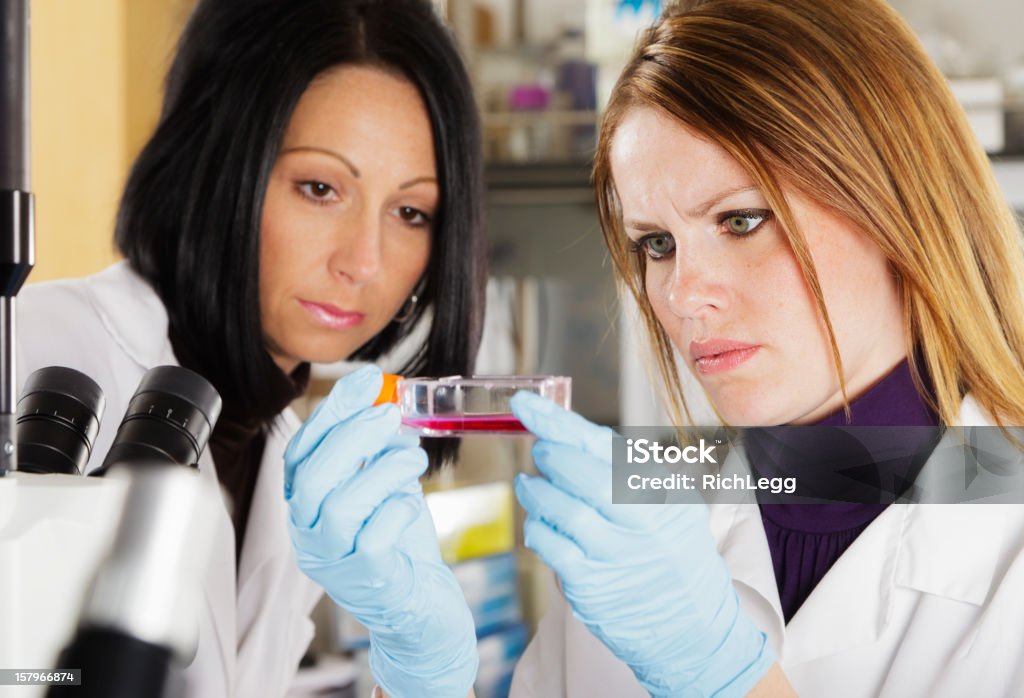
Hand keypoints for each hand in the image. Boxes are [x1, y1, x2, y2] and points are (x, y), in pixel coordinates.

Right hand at [285, 365, 477, 697]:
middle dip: (352, 436)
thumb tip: (385, 403)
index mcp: (308, 505)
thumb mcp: (383, 487)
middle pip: (312, 477)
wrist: (419, 609)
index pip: (301, 451)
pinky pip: (372, 540)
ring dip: (380, 470)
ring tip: (412, 458)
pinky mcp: (367, 582)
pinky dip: (394, 510)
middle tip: (390, 416)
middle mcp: (309, 534)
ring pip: (338, 507)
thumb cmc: (398, 545)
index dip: (332, 411)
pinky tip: (412, 503)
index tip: (368, 380)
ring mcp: (334, 562)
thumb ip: (376, 452)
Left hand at [510, 392, 773, 696]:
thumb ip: (628, 468)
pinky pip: (549, 545)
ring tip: (531, 484)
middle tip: (540, 451)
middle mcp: (641, 520)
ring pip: (558, 508)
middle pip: (578, 472)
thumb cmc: (675, 554)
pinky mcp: (590, 585)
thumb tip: (568, 434)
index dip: (556, 421)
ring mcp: (614, 554)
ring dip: (534, 490)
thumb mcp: (672, 503)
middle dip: (548, 455)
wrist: (694, 628)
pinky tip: (541, 521)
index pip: (600, 443)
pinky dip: (537, 527)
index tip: (525, 404)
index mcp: (660, 490)